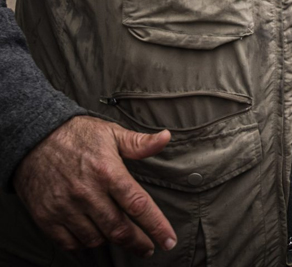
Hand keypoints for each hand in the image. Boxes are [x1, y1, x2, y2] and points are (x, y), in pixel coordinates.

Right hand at [14, 116, 176, 257]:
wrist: (32, 139)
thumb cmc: (77, 135)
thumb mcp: (111, 133)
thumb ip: (139, 143)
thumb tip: (166, 137)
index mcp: (107, 172)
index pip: (138, 205)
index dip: (156, 226)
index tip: (169, 240)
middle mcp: (86, 193)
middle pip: (119, 229)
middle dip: (138, 243)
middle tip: (148, 248)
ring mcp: (64, 208)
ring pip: (96, 239)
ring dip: (111, 241)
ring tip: (120, 236)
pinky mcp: (46, 217)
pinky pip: (70, 243)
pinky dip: (85, 244)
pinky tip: (94, 236)